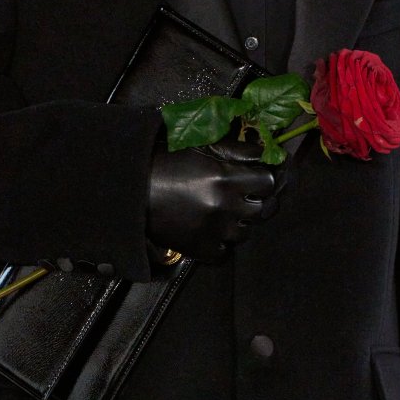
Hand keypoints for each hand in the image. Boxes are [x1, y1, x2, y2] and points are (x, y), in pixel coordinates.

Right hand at [147, 140, 275, 262]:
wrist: (131, 190)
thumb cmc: (164, 162)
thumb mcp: (200, 147)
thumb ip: (235, 150)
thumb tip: (264, 153)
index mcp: (226, 178)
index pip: (268, 183)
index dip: (263, 180)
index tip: (253, 179)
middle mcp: (225, 206)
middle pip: (262, 210)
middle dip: (254, 202)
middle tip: (240, 197)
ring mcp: (214, 231)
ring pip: (245, 233)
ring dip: (237, 223)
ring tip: (220, 213)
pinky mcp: (201, 249)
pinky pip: (225, 253)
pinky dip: (220, 244)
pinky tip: (209, 230)